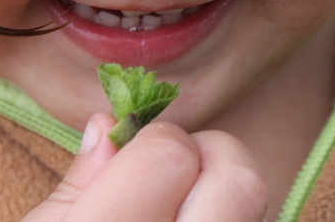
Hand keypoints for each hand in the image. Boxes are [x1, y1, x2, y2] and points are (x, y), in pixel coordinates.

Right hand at [22, 113, 267, 220]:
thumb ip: (76, 185)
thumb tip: (107, 123)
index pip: (170, 156)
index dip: (152, 143)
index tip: (133, 156)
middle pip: (241, 183)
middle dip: (210, 157)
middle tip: (173, 169)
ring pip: (259, 205)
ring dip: (223, 187)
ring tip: (180, 201)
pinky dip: (228, 213)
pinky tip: (191, 219)